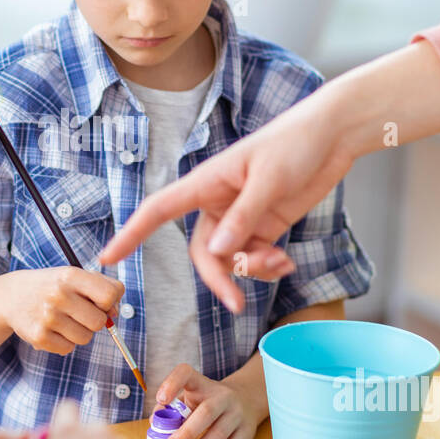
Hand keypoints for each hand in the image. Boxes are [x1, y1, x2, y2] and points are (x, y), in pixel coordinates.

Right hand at [0, 267, 123, 354]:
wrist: (10, 296)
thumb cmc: (52, 286)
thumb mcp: (74, 276)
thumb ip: (103, 288)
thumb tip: (115, 314)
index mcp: (70, 275)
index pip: (109, 295)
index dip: (109, 302)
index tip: (99, 302)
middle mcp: (58, 295)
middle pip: (99, 322)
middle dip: (95, 320)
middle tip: (79, 312)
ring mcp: (47, 317)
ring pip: (85, 338)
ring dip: (79, 332)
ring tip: (64, 319)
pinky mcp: (38, 337)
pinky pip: (68, 348)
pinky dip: (64, 342)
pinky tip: (53, 329)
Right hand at [98, 40, 439, 311]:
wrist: (333, 135)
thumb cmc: (296, 143)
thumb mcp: (269, 180)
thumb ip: (243, 218)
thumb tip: (217, 252)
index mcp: (207, 182)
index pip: (158, 210)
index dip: (131, 234)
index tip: (106, 259)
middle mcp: (217, 202)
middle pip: (201, 252)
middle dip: (218, 278)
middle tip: (236, 303)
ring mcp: (241, 216)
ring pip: (230, 259)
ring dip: (251, 271)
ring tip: (280, 264)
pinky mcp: (265, 224)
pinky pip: (254, 257)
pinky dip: (267, 267)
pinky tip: (286, 263)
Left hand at [155, 364, 262, 438]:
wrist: (245, 400)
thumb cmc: (206, 402)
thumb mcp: (189, 398)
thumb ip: (170, 409)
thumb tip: (155, 424)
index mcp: (202, 384)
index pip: (186, 373)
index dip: (172, 384)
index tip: (161, 399)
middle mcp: (222, 395)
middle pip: (207, 412)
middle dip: (187, 432)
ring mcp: (237, 412)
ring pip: (219, 432)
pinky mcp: (247, 430)